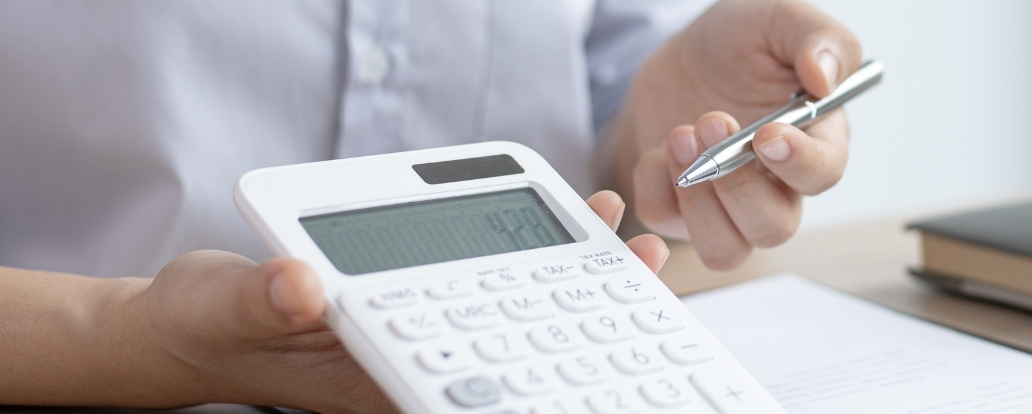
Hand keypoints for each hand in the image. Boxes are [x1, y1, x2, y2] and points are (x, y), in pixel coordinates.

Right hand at [112, 191, 663, 411]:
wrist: (207, 322)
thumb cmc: (217, 325)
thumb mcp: (231, 307)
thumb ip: (264, 298)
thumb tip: (300, 286)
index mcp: (382, 372)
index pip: (478, 380)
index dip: (545, 361)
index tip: (600, 326)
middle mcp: (415, 359)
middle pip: (518, 344)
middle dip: (581, 306)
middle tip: (637, 264)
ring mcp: (424, 332)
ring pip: (513, 313)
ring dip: (566, 279)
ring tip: (619, 240)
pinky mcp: (419, 304)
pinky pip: (486, 286)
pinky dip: (526, 259)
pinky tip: (564, 233)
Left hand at [611, 0, 860, 269]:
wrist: (681, 56)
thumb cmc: (742, 43)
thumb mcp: (781, 19)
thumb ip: (819, 38)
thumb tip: (825, 79)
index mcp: (816, 142)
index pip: (822, 175)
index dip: (798, 163)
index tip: (767, 135)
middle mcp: (777, 187)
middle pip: (773, 227)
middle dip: (737, 183)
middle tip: (710, 121)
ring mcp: (728, 206)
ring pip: (725, 249)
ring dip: (699, 202)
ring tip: (679, 137)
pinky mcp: (682, 210)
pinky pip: (666, 223)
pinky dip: (655, 187)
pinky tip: (658, 148)